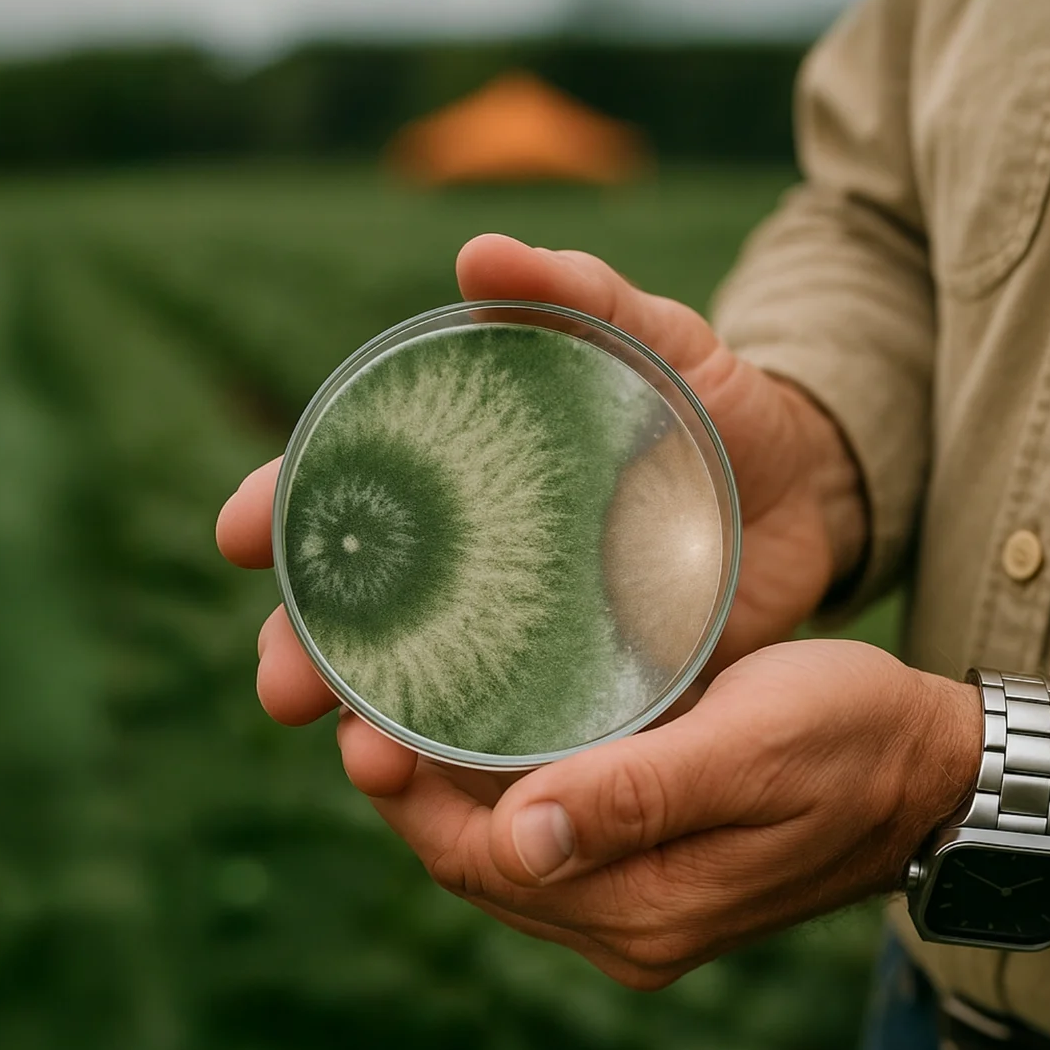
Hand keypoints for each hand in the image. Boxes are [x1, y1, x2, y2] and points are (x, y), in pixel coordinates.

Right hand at [218, 234, 868, 793]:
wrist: (814, 498)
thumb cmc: (713, 403)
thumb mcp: (651, 337)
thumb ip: (577, 292)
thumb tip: (476, 252)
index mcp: (457, 476)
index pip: (338, 491)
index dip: (275, 507)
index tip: (236, 530)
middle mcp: (466, 565)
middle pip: (351, 615)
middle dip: (299, 650)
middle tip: (281, 689)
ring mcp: (515, 641)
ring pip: (410, 693)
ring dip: (367, 729)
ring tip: (360, 759)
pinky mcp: (576, 703)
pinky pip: (506, 747)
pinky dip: (466, 776)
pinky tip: (444, 797)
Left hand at [366, 641, 980, 988]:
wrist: (940, 773)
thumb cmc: (856, 737)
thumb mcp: (754, 747)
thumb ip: (639, 796)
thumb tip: (521, 837)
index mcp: (644, 905)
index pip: (478, 861)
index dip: (407, 793)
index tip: (358, 715)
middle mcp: (629, 924)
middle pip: (475, 863)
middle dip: (409, 787)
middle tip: (358, 694)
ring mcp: (639, 905)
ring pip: (502, 852)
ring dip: (447, 787)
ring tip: (402, 698)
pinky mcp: (653, 872)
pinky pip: (545, 838)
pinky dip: (499, 787)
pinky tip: (480, 723)